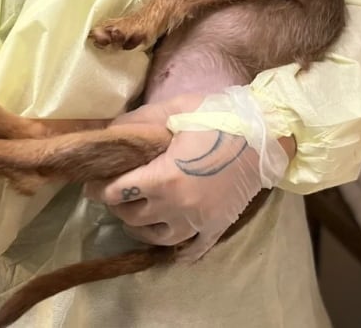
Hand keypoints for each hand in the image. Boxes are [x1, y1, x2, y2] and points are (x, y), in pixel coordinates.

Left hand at [84, 95, 263, 261]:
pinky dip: (175, 248)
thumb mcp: (176, 110)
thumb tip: (110, 131)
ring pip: (154, 236)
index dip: (99, 187)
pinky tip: (168, 237)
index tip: (93, 181)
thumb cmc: (219, 117)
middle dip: (117, 204)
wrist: (267, 135)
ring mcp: (197, 222)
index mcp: (164, 177)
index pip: (116, 192)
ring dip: (138, 225)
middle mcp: (177, 207)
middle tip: (114, 190)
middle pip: (131, 216)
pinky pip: (190, 250)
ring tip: (135, 211)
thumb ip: (139, 121)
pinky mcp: (215, 228)